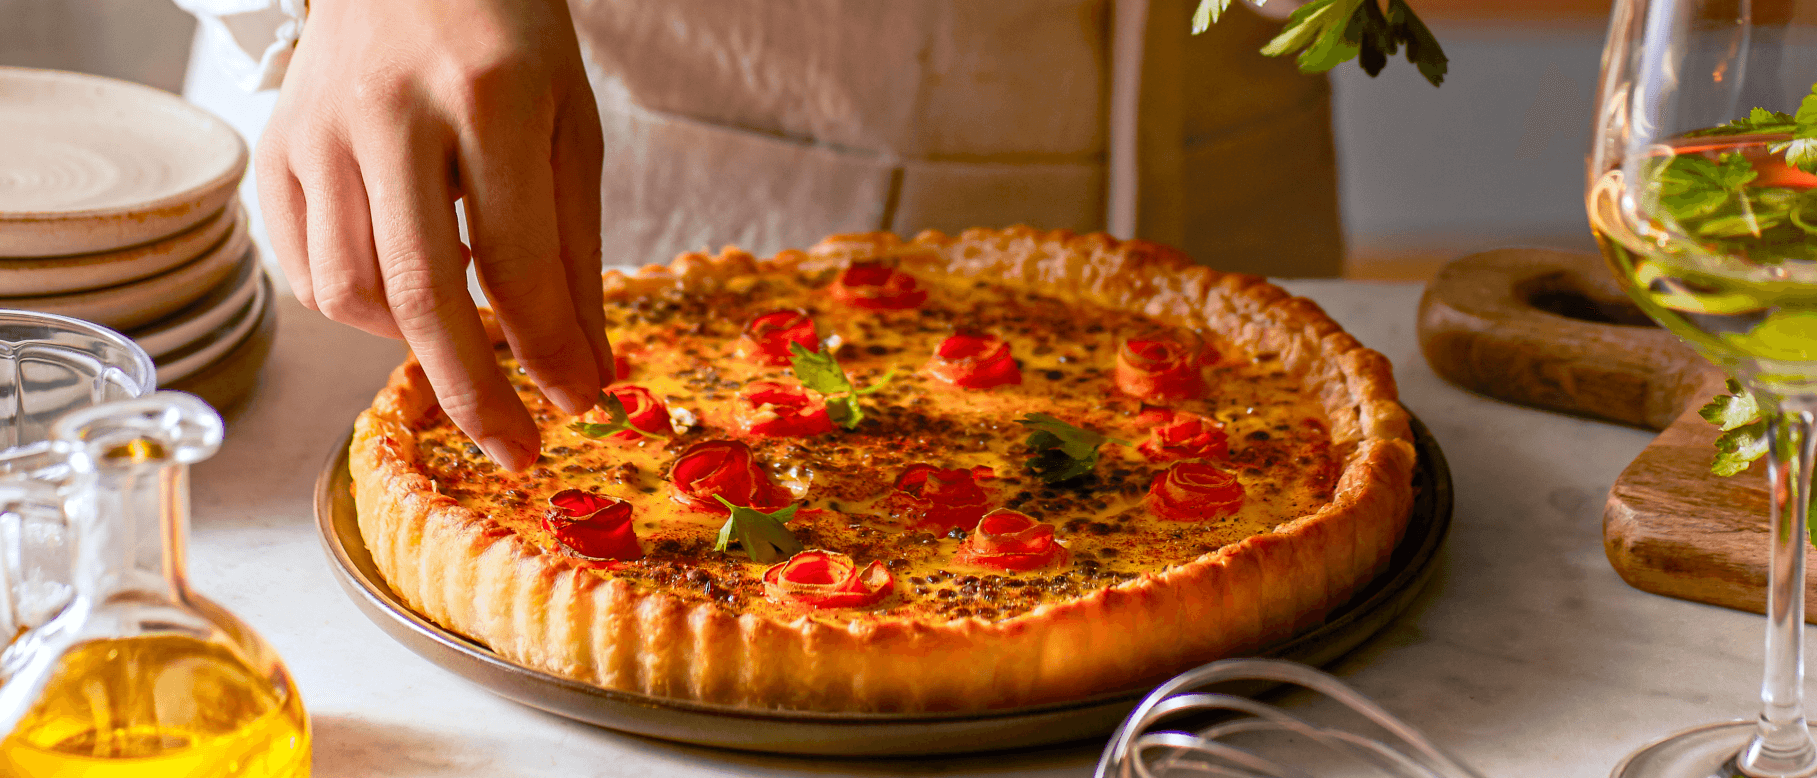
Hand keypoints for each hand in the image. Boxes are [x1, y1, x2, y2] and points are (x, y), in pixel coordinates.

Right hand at [258, 0, 611, 469]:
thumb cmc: (509, 42)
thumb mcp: (569, 129)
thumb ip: (574, 254)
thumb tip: (582, 374)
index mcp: (487, 97)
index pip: (515, 263)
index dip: (548, 352)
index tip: (576, 405)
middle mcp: (389, 114)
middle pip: (420, 297)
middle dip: (474, 393)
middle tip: (515, 449)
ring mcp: (317, 131)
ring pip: (351, 292)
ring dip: (415, 340)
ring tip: (468, 321)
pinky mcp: (275, 148)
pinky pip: (308, 270)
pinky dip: (362, 304)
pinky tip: (410, 278)